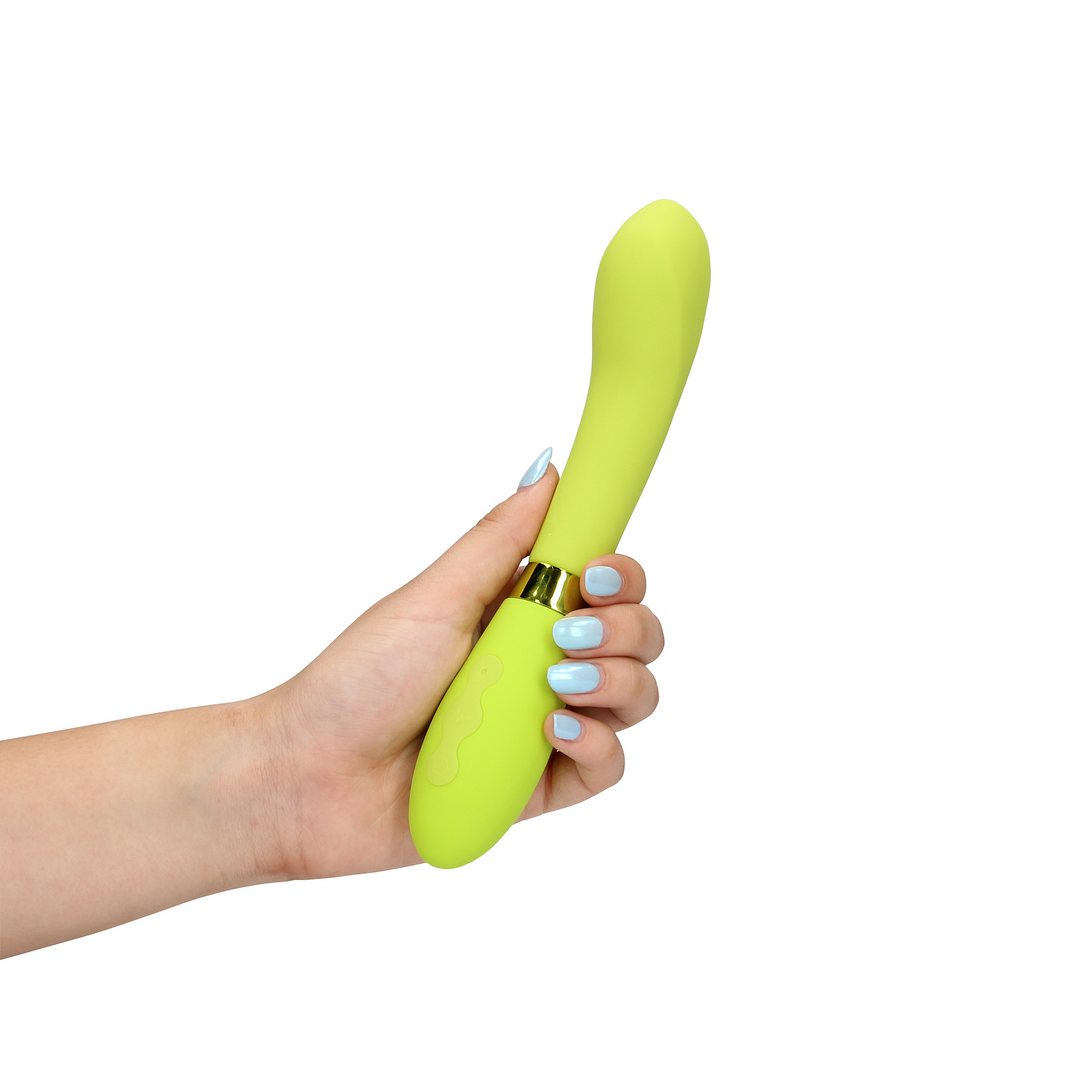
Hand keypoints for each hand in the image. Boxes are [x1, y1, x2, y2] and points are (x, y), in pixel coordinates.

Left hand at [257, 456, 663, 877]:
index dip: (621, 575)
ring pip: (635, 698)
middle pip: (637, 637)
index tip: (599, 574)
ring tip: (555, 682)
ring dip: (617, 682)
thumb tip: (549, 468)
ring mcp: (546, 725)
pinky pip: (608, 765)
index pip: (606, 584)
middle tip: (566, 634)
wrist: (311, 775)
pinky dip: (596, 745)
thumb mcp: (434, 596)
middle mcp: (543, 664)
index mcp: (520, 612)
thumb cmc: (359, 679)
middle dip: (624, 629)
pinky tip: (551, 731)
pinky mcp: (542, 785)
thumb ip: (499, 539)